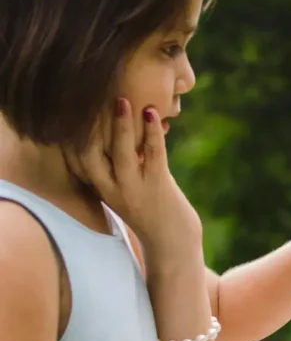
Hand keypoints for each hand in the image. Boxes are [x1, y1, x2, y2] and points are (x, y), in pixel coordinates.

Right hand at [67, 99, 201, 264]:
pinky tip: (151, 113)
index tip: (68, 109)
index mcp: (101, 188)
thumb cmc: (149, 207)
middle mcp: (112, 190)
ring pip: (123, 153)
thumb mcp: (124, 188)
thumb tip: (115, 128)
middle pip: (92, 155)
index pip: (77, 161)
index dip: (70, 135)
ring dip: (122, 125)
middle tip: (88, 98)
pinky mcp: (158, 186)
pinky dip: (152, 132)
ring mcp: (135, 189)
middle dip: (90, 126)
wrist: (172, 241)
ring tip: (122, 99)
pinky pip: (154, 155)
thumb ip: (116, 165)